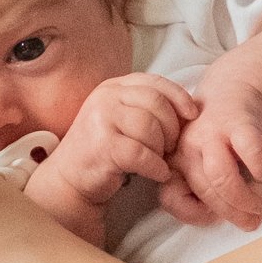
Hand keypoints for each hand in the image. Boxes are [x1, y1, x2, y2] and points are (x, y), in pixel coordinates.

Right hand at [32, 71, 195, 213]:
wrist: (69, 180)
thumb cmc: (103, 151)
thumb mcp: (121, 119)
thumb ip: (145, 107)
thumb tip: (187, 109)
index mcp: (113, 87)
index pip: (155, 82)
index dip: (179, 97)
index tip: (192, 115)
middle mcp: (105, 98)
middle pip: (156, 102)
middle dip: (172, 127)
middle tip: (170, 147)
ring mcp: (101, 119)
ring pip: (150, 127)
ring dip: (162, 148)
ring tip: (159, 160)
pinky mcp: (102, 146)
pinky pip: (142, 153)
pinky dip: (156, 166)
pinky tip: (158, 174)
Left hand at [158, 70, 261, 230]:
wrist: (233, 90)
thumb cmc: (216, 138)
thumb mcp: (198, 163)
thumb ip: (198, 191)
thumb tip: (215, 218)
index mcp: (173, 161)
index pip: (171, 198)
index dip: (194, 215)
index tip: (216, 218)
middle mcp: (187, 146)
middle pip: (204, 189)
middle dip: (231, 212)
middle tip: (252, 222)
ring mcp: (212, 132)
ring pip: (221, 176)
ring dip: (243, 198)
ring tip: (261, 206)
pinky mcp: (238, 122)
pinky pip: (249, 151)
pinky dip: (259, 168)